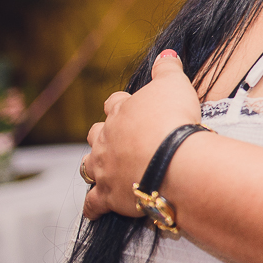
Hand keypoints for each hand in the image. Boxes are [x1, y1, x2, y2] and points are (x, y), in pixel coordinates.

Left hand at [83, 51, 201, 219]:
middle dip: (103, 135)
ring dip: (93, 166)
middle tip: (118, 139)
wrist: (171, 159)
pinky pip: (93, 203)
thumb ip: (168, 69)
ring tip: (103, 168)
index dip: (121, 104)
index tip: (129, 105)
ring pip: (87, 166)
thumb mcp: (175, 84)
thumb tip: (166, 54)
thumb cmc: (173, 120)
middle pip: (96, 134)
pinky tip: (96, 208)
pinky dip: (94, 206)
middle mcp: (107, 139)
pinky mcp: (108, 195)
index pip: (114, 103)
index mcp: (121, 113)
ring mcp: (105, 168)